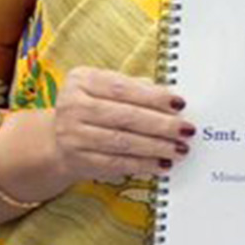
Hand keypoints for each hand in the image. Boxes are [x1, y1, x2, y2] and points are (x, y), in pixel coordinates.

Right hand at [51, 67, 193, 182]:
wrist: (58, 140)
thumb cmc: (94, 108)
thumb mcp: (108, 90)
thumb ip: (137, 89)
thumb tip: (173, 99)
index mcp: (82, 80)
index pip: (123, 88)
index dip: (154, 97)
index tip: (180, 104)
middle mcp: (72, 106)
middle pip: (125, 116)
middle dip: (161, 125)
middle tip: (186, 130)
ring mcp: (72, 134)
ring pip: (122, 141)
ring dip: (156, 147)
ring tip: (179, 149)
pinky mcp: (78, 159)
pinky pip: (116, 163)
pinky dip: (142, 164)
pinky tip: (162, 164)